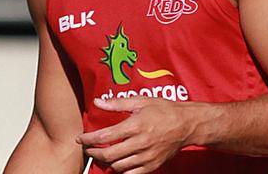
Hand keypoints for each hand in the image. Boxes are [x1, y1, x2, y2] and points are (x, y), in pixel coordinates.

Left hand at [77, 97, 192, 172]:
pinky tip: (116, 164)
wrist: (187, 124)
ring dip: (105, 162)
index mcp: (135, 125)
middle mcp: (140, 143)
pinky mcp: (153, 165)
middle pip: (109, 154)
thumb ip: (117, 103)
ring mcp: (147, 156)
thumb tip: (98, 101)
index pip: (105, 136)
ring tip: (101, 154)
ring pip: (118, 166)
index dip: (89, 139)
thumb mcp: (140, 101)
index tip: (81, 138)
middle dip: (94, 152)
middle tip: (88, 148)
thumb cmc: (164, 110)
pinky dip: (121, 171)